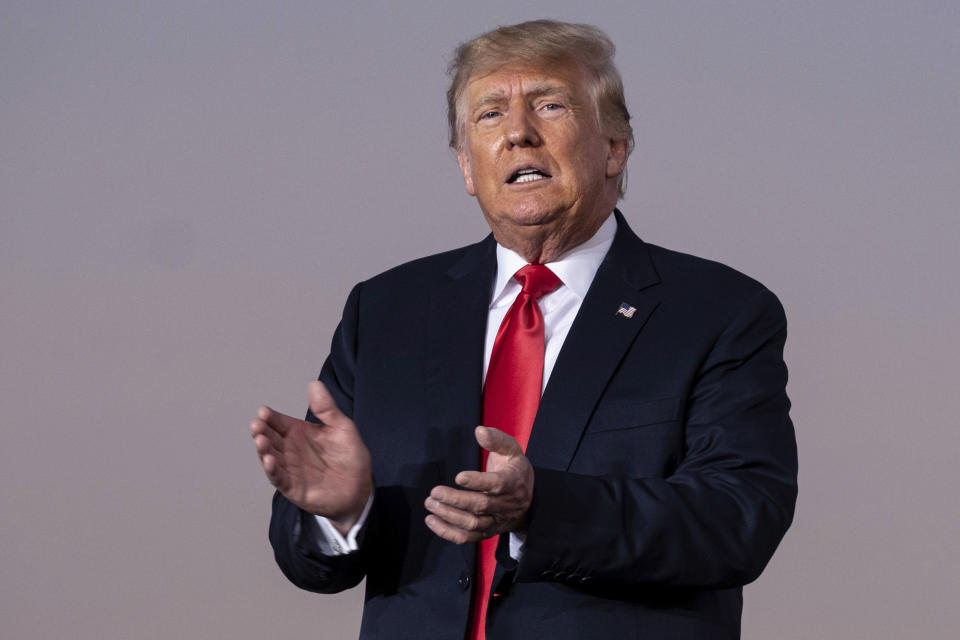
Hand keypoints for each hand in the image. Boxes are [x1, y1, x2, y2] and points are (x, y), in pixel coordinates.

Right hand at [251, 381, 372, 534]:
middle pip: (270, 438)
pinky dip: (272, 470)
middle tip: (258, 424)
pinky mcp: (293, 486)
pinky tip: (269, 460)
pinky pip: (279, 478)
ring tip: (261, 440)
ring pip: (270, 457)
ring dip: (263, 449)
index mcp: (299, 432)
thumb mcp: (342, 427)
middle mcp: (290, 449)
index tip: (264, 411)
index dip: (270, 417)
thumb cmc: (349, 457)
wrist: (360, 487)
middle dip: (261, 431)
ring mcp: (289, 468)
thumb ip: (327, 408)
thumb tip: (314, 384)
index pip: (279, 422)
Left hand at [424, 426, 533, 544]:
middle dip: (455, 500)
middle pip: (480, 506)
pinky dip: (447, 532)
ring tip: (430, 503)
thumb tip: (479, 430)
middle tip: (435, 491)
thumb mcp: (512, 451)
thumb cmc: (515, 471)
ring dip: (449, 516)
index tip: (458, 477)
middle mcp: (506, 505)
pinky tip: (431, 520)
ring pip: (472, 524)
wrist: (530, 502)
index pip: (497, 485)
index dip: (477, 482)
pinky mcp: (487, 533)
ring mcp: (496, 521)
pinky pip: (467, 538)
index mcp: (513, 483)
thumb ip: (496, 439)